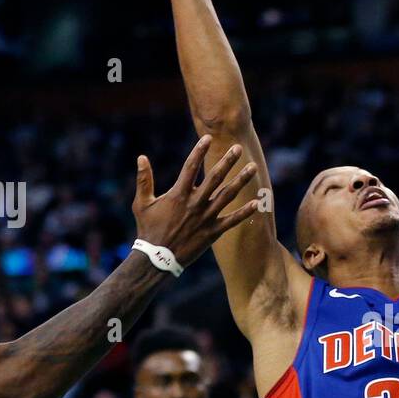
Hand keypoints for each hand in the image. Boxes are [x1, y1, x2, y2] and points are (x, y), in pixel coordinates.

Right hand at [133, 137, 259, 268]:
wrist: (157, 259)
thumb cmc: (148, 229)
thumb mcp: (142, 203)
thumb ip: (144, 180)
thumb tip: (141, 157)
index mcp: (178, 194)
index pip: (190, 167)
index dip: (199, 151)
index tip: (209, 138)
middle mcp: (195, 203)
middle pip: (214, 178)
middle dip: (227, 161)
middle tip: (239, 148)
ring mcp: (206, 218)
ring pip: (227, 195)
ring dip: (241, 181)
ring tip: (253, 168)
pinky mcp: (213, 232)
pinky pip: (232, 220)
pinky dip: (245, 212)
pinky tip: (257, 203)